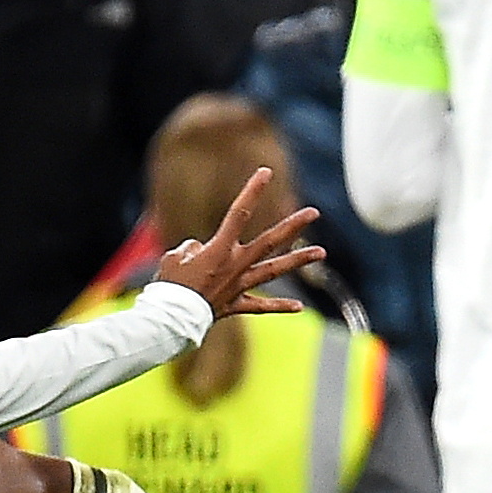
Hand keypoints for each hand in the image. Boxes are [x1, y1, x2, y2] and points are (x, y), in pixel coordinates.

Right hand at [154, 169, 326, 315]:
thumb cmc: (170, 285)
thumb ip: (192, 248)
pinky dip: (279, 307)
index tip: (266, 173)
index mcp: (220, 249)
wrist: (171, 319)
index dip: (253, 191)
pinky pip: (261, 306)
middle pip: (270, 241)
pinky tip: (300, 307)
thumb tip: (202, 250)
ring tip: (321, 252)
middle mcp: (235, 265)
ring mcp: (239, 285)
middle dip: (293, 225)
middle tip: (314, 212)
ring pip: (274, 271)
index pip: (239, 213)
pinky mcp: (236, 305)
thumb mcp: (175, 257)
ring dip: (298, 260)